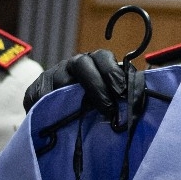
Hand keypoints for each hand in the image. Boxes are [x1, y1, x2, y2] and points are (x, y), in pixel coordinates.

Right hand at [22, 49, 145, 123]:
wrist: (59, 122)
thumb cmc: (93, 109)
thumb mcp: (112, 99)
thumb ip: (126, 94)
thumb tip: (146, 94)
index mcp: (93, 63)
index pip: (102, 57)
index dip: (112, 72)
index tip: (122, 92)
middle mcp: (71, 66)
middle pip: (82, 64)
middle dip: (97, 84)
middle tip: (108, 108)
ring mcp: (52, 76)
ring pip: (60, 78)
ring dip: (72, 95)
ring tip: (82, 114)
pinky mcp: (34, 91)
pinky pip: (38, 95)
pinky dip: (46, 104)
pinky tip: (54, 115)